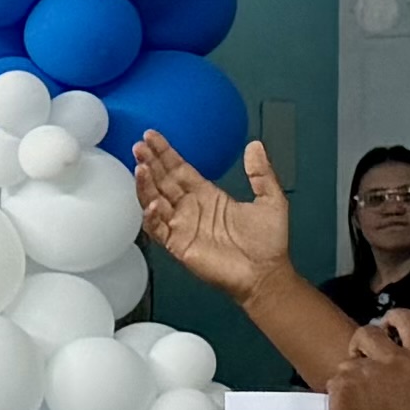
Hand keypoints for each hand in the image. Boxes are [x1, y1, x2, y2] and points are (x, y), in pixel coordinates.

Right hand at [134, 136, 295, 306]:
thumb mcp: (271, 200)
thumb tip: (255, 145)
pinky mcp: (178, 245)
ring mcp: (182, 226)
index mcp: (207, 195)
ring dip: (146, 184)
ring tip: (141, 167)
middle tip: (139, 146)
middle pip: (163, 180)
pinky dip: (152, 216)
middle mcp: (190, 208)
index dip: (165, 153)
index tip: (152, 136)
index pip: (179, 168)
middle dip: (150, 162)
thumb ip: (261, 173)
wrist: (266, 273)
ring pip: (155, 200)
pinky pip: (158, 229)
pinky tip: (153, 203)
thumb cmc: (269, 242)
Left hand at [325, 311, 409, 409]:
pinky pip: (335, 381)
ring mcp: (363, 372)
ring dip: (351, 376)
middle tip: (364, 364)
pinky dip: (340, 394)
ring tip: (363, 402)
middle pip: (367, 333)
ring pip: (347, 362)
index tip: (387, 325)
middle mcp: (392, 360)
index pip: (409, 319)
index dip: (394, 318)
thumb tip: (399, 355)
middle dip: (362, 345)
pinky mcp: (340, 386)